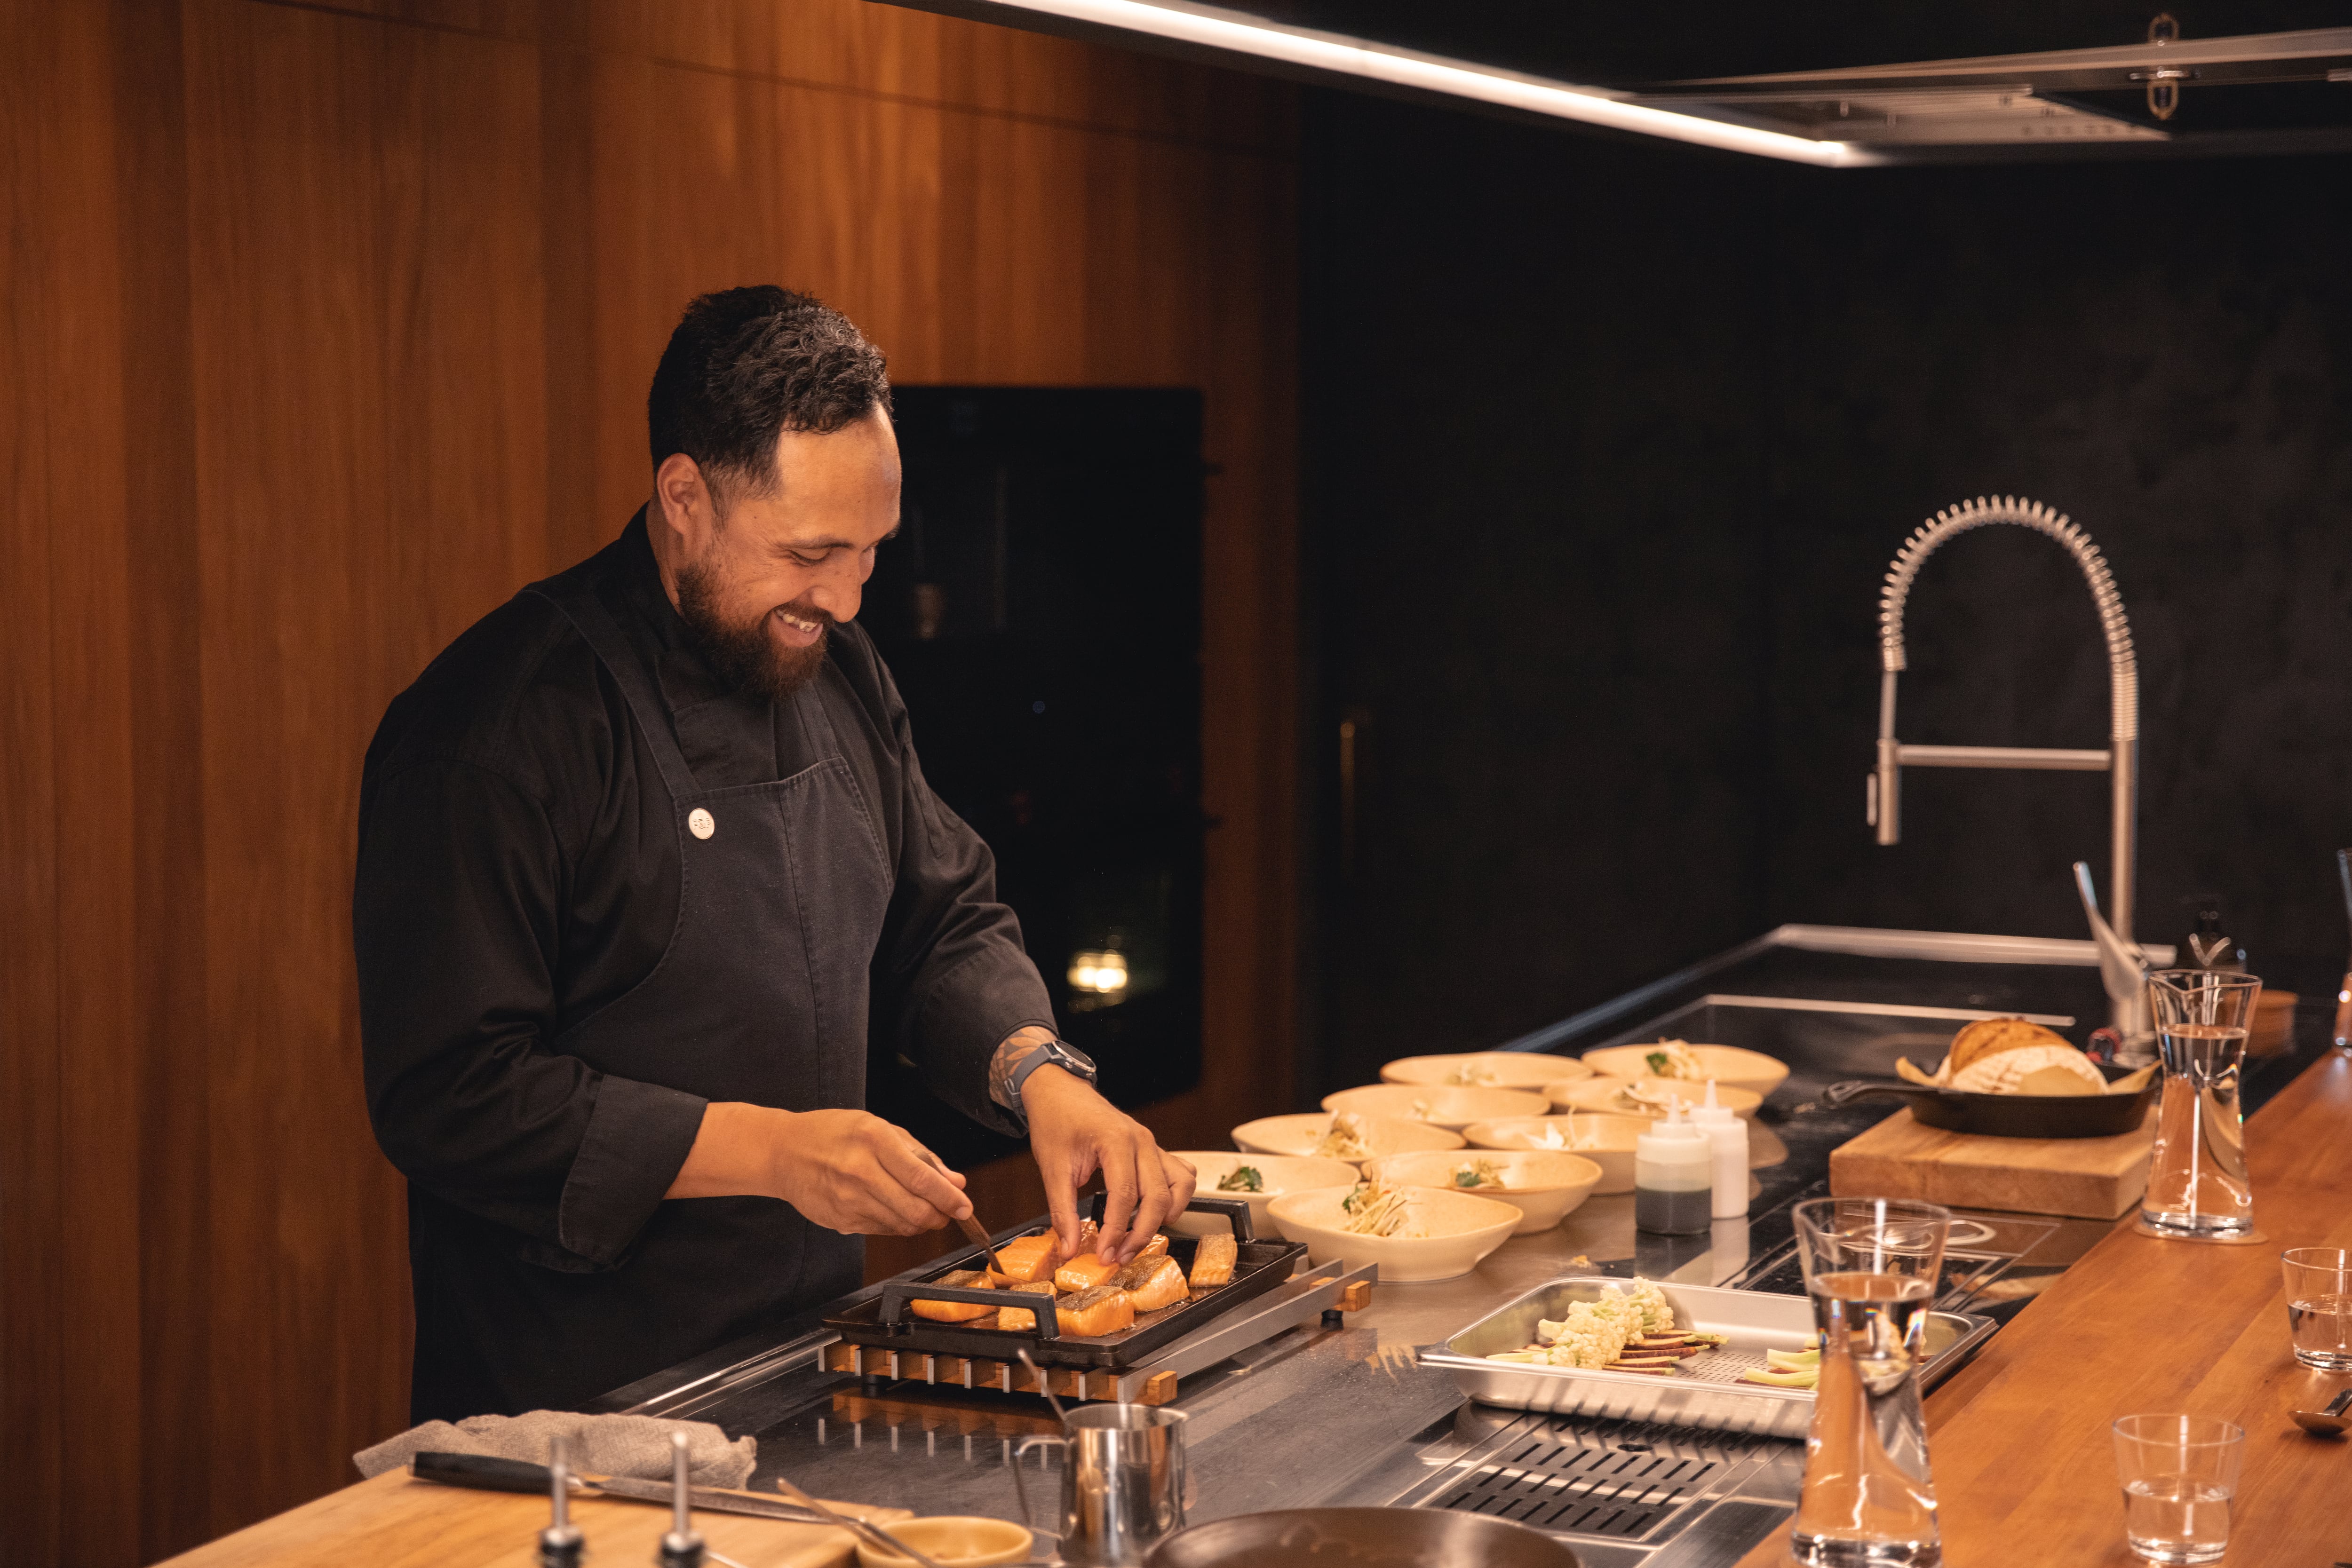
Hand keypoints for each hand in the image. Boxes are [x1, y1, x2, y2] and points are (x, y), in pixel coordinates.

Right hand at [771, 1108, 971, 1235]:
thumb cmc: (834, 1133)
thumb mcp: (879, 1128)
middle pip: (915, 1209)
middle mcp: (860, 1171)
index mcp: (874, 1140)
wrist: (783, 1152)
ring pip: (901, 1225)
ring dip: (921, 1223)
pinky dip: (897, 1225)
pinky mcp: (840, 1220)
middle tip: (949, 1212)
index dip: (949, 1197)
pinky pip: (881, 1230)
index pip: (922, 1177)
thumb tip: (955, 1181)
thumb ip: (920, 1155)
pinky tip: (895, 1211)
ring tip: (925, 1211)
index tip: (965, 1206)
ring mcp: (848, 1199)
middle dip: (939, 1216)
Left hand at [1022, 1065, 1196, 1263]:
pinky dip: (1175, 1197)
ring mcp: (1152, 1144)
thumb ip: (1063, 1211)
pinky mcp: (1153, 1149)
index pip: (1125, 1196)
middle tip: (1119, 1256)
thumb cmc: (1055, 1121)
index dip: (1116, 1231)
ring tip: (1140, 1235)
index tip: (1104, 1255)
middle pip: (1158, 1196)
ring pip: (1181, 1186)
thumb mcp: (1052, 1167)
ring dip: (1166, 1215)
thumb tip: (1069, 1248)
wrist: (1060, 1091)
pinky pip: (1181, 1174)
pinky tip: (1154, 1211)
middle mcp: (1142, 1141)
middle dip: (1141, 1233)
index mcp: (1116, 1141)